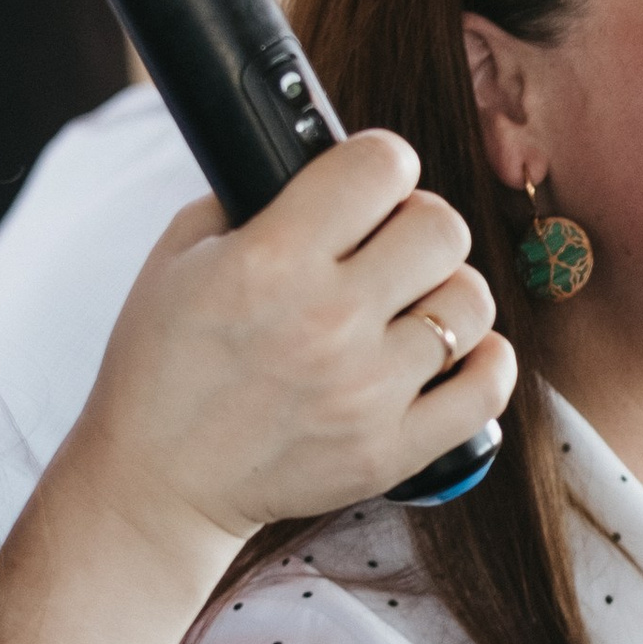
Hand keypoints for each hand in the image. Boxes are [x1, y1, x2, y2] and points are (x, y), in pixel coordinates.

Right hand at [67, 130, 515, 565]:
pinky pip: (487, 388)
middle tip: (392, 243)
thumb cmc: (162, 365)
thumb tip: (323, 162)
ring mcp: (366, 391)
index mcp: (270, 262)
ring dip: (446, 291)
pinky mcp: (390, 450)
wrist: (156, 483)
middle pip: (441, 227)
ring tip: (411, 304)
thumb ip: (250, 197)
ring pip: (470, 302)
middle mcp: (327, 322)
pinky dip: (486, 360)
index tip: (372, 177)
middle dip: (417, 222)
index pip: (380, 166)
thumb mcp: (179, 257)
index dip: (380, 160)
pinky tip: (457, 351)